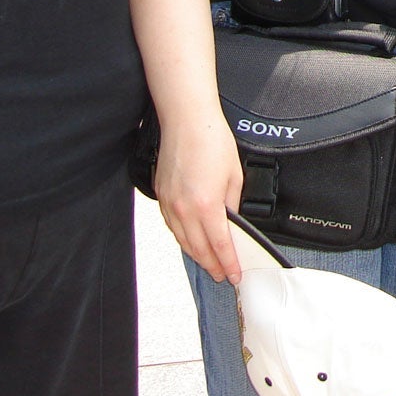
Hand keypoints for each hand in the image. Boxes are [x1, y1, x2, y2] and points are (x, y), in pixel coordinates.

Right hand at [156, 113, 245, 281]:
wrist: (187, 120)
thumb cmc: (211, 140)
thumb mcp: (234, 175)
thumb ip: (232, 204)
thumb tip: (231, 221)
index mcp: (207, 206)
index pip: (220, 247)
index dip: (228, 264)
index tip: (233, 275)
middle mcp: (185, 210)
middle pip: (199, 250)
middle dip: (212, 266)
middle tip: (222, 274)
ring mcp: (169, 204)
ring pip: (183, 241)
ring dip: (196, 255)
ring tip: (209, 262)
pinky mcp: (161, 197)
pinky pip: (172, 227)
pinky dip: (182, 238)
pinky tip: (190, 240)